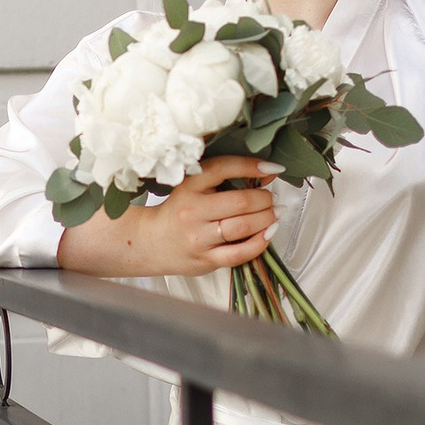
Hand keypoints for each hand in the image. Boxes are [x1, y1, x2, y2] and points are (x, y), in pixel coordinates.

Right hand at [56, 156, 282, 278]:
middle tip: (271, 198)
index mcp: (189, 187)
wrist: (151, 243)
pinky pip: (239, 253)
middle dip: (264, 199)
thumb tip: (266, 171)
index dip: (252, 166)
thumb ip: (221, 177)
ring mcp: (199, 238)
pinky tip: (268, 234)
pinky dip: (259, 243)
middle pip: (239, 201)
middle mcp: (193, 211)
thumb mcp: (191, 186)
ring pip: (242, 226)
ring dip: (266, 219)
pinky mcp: (206, 259)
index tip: (273, 168)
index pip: (223, 168)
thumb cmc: (177, 212)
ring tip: (274, 214)